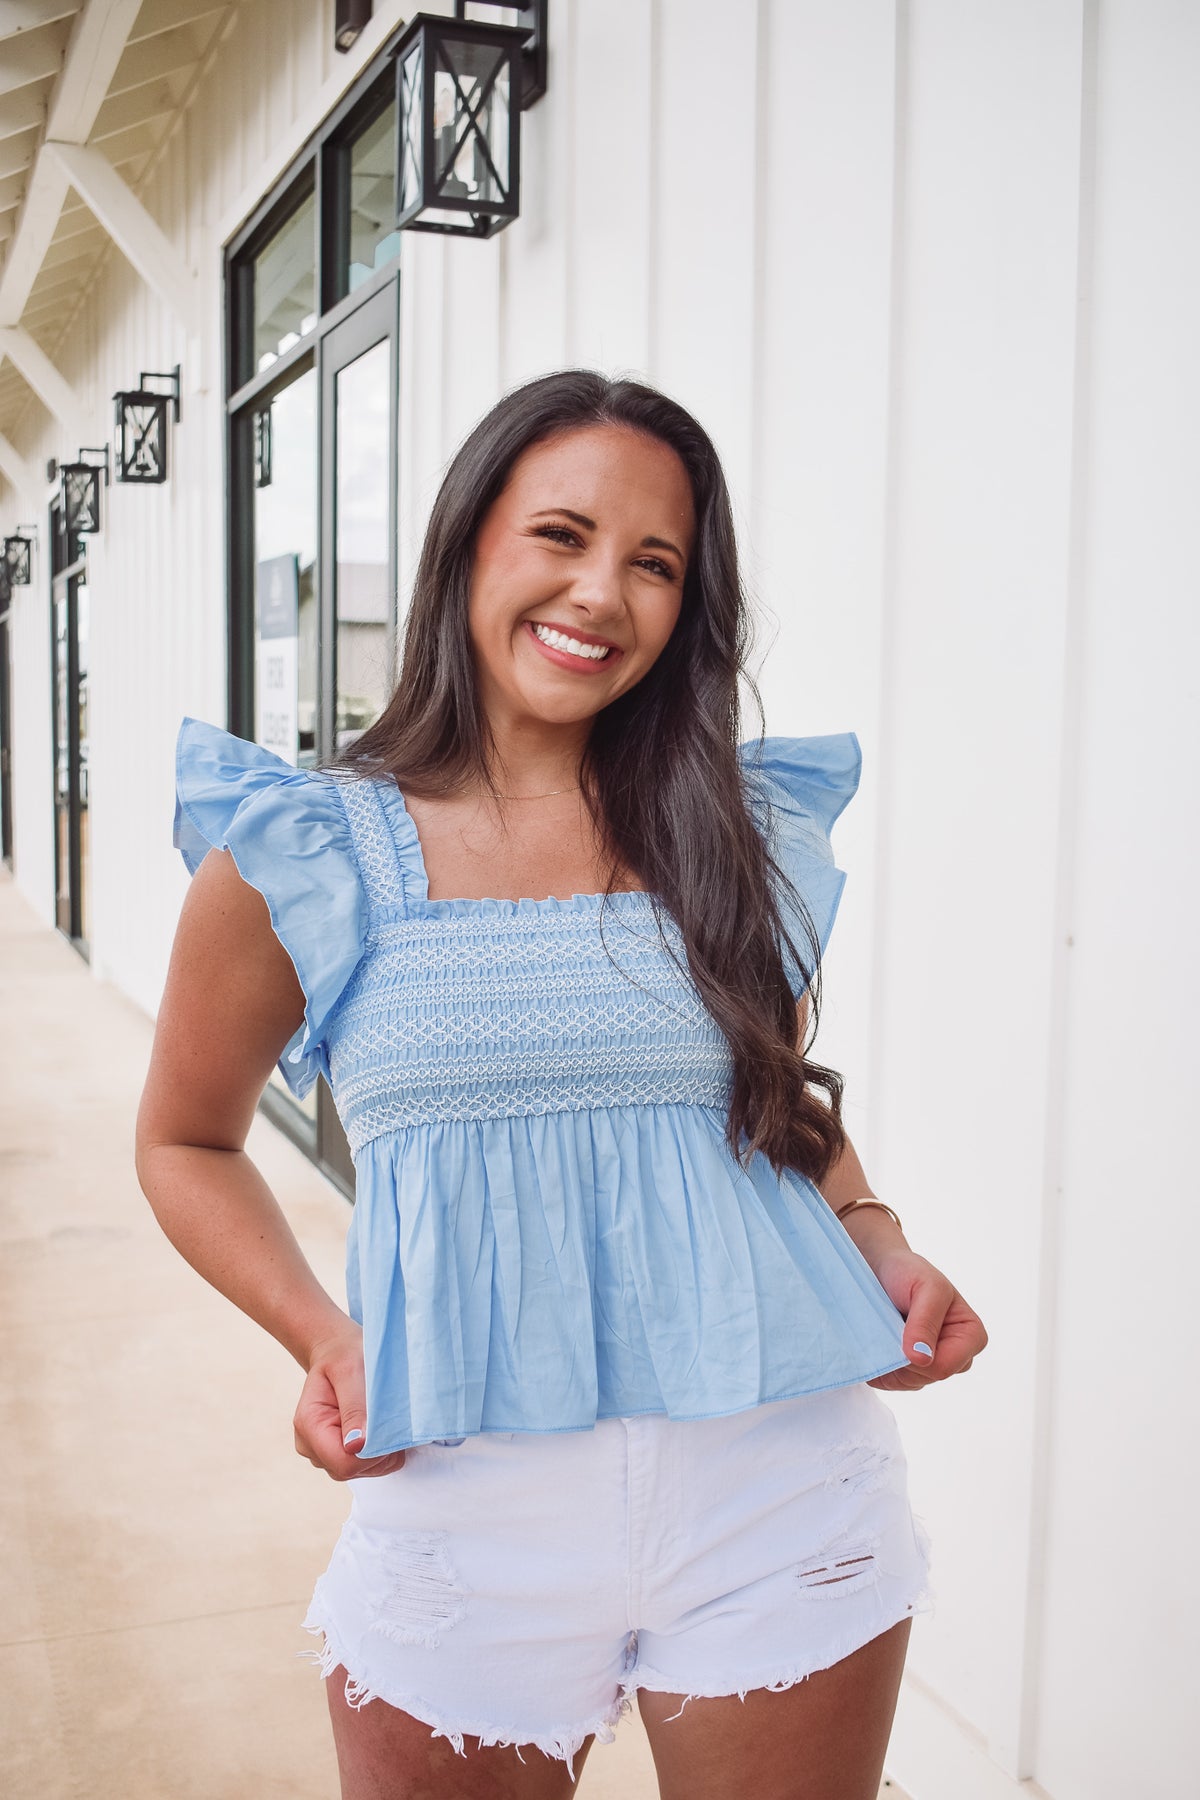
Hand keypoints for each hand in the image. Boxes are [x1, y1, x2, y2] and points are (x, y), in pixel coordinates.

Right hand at [293, 1323, 408, 1479]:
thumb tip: (356, 1446)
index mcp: (309, 1423)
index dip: (372, 1453)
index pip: (344, 1462)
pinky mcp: (332, 1453)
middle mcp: (309, 1444)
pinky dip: (376, 1454)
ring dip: (378, 1454)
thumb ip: (355, 1408)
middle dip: (377, 1453)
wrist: (338, 1352)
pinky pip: (359, 1467)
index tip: (388, 1428)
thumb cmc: (345, 1356)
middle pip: (350, 1471)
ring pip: (357, 1472)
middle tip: (389, 1420)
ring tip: (382, 1420)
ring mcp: (319, 1452)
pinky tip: (379, 1430)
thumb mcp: (352, 1371)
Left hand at [866, 1246, 988, 1391]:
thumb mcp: (926, 1287)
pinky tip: (878, 1340)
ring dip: (889, 1358)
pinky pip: (892, 1383)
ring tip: (885, 1327)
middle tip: (890, 1322)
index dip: (916, 1353)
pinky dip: (879, 1363)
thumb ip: (926, 1321)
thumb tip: (921, 1359)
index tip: (900, 1325)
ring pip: (907, 1382)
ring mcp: (932, 1366)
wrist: (881, 1270)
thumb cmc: (909, 1273)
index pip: (943, 1367)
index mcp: (971, 1336)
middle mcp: (957, 1356)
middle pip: (926, 1378)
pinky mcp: (909, 1372)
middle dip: (902, 1355)